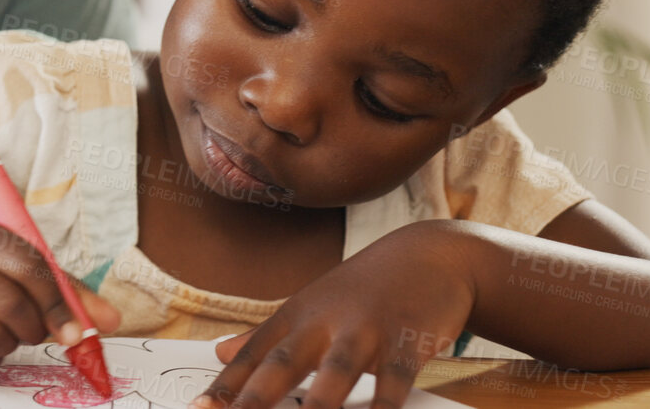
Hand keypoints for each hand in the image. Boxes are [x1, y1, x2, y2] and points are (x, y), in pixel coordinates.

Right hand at [0, 217, 120, 375]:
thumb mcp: (20, 265)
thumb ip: (66, 291)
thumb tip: (109, 320)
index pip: (28, 266)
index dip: (58, 303)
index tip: (76, 332)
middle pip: (10, 305)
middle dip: (35, 327)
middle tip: (36, 330)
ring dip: (11, 343)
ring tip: (3, 329)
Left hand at [194, 222, 477, 408]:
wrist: (430, 256)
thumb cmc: (363, 289)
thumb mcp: (309, 305)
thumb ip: (265, 336)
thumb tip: (219, 352)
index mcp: (297, 316)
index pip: (253, 356)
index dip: (225, 386)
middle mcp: (325, 322)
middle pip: (284, 363)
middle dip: (255, 398)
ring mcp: (366, 331)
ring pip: (336, 372)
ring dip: (318, 406)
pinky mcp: (407, 342)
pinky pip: (394, 382)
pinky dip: (383, 407)